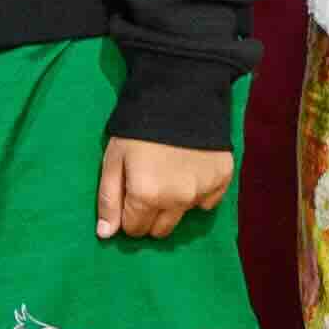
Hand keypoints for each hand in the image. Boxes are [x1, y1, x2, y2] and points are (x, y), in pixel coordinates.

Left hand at [99, 134, 233, 241]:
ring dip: (174, 204)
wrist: (180, 94)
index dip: (128, 215)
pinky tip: (190, 172)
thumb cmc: (138, 128)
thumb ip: (109, 199)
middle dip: (150, 215)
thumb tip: (106, 234)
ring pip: (183, 216)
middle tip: (148, 187)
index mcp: (147, 196)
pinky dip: (198, 193)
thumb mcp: (114, 159)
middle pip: (160, 230)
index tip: (130, 195)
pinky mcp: (222, 180)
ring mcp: (202, 192)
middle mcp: (177, 201)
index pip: (135, 229)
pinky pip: (208, 202)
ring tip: (169, 175)